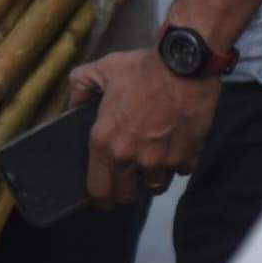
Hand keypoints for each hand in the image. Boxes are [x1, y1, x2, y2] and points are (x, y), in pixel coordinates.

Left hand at [65, 48, 218, 203]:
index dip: (100, 198)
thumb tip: (74, 103)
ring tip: (155, 160)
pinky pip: (182, 171)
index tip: (104, 196)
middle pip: (127, 196)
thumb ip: (80, 86)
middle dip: (128, 190)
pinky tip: (177, 148)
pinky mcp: (187, 156)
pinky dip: (180, 163)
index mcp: (104, 142)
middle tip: (130, 179)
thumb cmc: (141, 68)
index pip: (98, 190)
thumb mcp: (101, 70)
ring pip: (156, 185)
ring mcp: (161, 160)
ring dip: (155, 177)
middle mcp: (130, 158)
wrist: (184, 65)